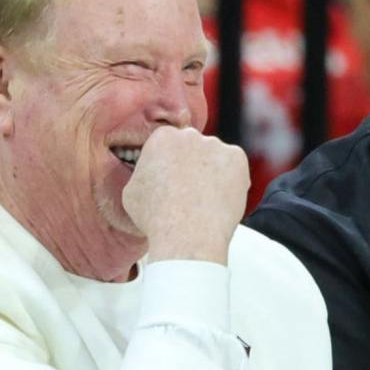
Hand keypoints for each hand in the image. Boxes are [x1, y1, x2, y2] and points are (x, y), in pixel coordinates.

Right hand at [122, 126, 248, 264]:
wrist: (188, 234)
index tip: (172, 183)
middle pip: (193, 148)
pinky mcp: (237, 158)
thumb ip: (144, 174)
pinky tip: (220, 199)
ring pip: (215, 158)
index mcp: (162, 138)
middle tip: (191, 192)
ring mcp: (216, 145)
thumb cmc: (156, 218)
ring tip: (205, 201)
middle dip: (192, 166)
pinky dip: (231, 181)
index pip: (169, 145)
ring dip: (212, 173)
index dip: (170, 166)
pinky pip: (234, 168)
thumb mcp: (131, 192)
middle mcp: (190, 135)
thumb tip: (149, 175)